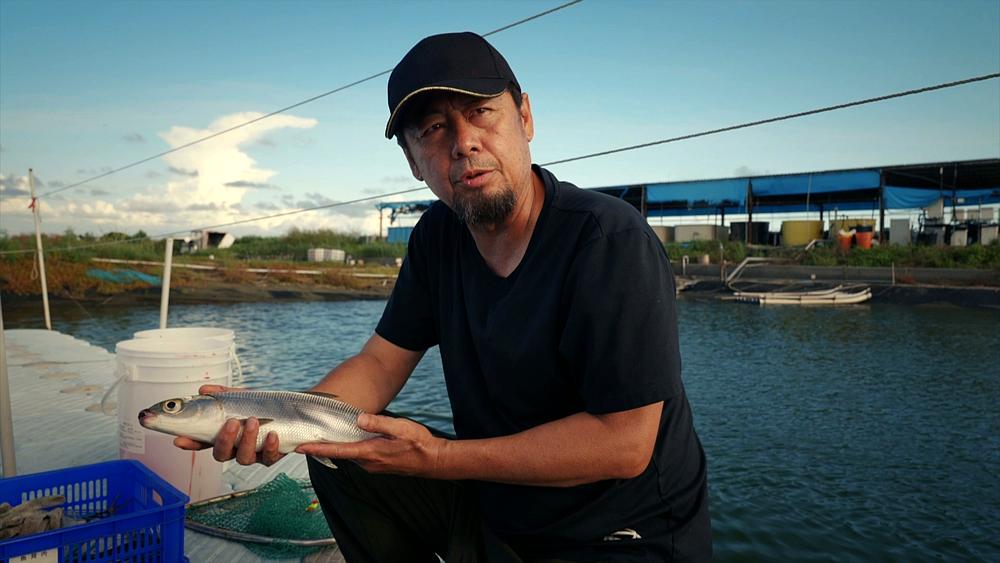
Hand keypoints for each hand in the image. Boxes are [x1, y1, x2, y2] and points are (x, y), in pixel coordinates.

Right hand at [172, 384, 284, 466]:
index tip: (179, 440)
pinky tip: (273, 435)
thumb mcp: (241, 397)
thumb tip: (204, 389)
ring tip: (254, 421)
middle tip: (232, 422)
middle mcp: (235, 448)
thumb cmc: (260, 407)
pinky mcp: (271, 456)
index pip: (202, 442)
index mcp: (223, 435)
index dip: (190, 443)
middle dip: (225, 440)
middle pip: (221, 454)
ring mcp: (253, 454)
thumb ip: (223, 395)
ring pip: (244, 458)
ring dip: (247, 440)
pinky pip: (269, 458)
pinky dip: (271, 447)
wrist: (290, 412)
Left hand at [295, 414, 444, 476]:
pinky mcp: (378, 465)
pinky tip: (348, 439)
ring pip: (350, 454)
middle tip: (305, 436)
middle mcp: (368, 462)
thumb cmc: (419, 443)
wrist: (434, 461)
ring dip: (337, 446)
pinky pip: (359, 455)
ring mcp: (373, 466)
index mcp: (371, 452)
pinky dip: (350, 448)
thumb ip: (378, 423)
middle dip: (323, 446)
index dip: (318, 449)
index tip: (300, 448)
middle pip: (340, 453)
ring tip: (323, 435)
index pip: (338, 450)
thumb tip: (358, 418)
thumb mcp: (400, 428)